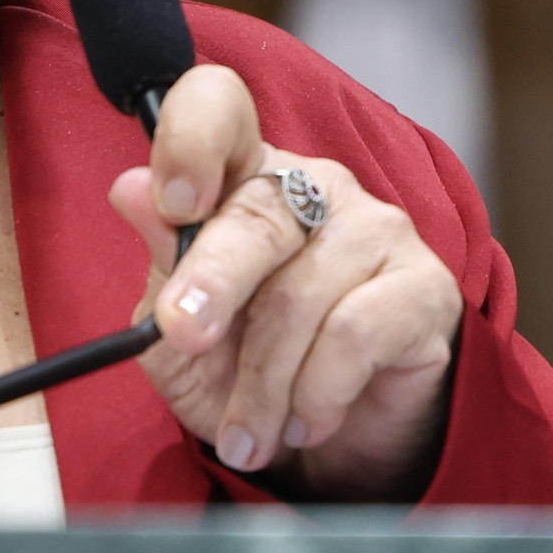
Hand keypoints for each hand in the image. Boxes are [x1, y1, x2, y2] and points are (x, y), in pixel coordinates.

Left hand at [104, 63, 463, 500]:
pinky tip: (307, 421)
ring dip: (261, 383)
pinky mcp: (423, 286)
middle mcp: (314, 187)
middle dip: (211, 286)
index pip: (219, 107)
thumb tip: (129, 189)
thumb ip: (161, 264)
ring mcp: (376, 228)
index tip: (171, 202)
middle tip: (184, 341)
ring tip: (248, 432)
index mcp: (244, 176)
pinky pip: (354, 335)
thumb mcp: (178, 333)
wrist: (330, 445)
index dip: (191, 139)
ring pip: (299, 294)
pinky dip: (315, 394)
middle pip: (255, 214)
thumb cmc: (246, 371)